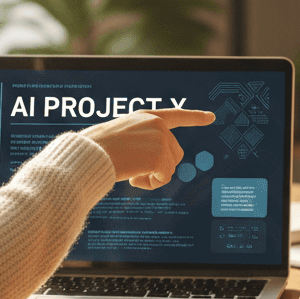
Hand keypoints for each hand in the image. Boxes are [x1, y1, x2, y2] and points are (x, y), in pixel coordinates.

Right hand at [81, 108, 215, 188]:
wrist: (88, 153)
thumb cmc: (96, 148)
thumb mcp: (119, 137)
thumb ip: (140, 142)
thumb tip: (153, 163)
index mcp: (145, 116)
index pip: (175, 115)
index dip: (194, 117)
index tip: (211, 117)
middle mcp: (157, 124)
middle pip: (174, 153)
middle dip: (159, 166)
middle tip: (134, 170)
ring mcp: (161, 138)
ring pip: (170, 167)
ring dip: (152, 176)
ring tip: (131, 172)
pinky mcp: (161, 155)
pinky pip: (164, 178)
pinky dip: (151, 184)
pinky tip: (134, 178)